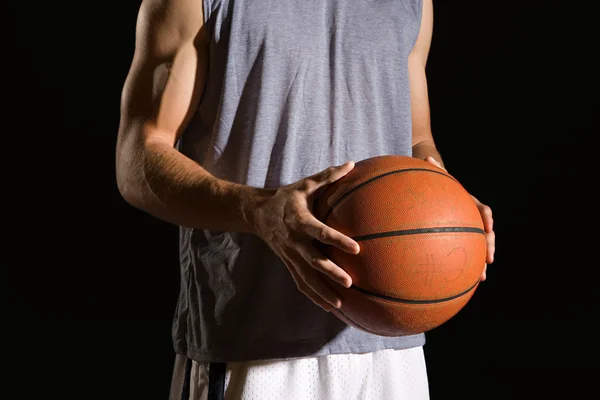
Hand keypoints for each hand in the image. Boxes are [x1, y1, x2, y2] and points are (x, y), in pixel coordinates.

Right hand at [252, 161, 360, 310]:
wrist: (256, 213)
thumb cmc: (286, 197)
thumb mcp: (305, 185)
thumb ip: (328, 177)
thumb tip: (352, 164)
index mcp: (300, 221)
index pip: (321, 232)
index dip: (338, 240)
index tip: (356, 248)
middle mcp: (294, 241)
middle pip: (313, 260)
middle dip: (331, 272)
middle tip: (349, 282)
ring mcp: (289, 255)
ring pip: (306, 277)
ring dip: (322, 292)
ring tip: (340, 305)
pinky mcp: (288, 263)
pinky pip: (300, 283)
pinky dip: (313, 296)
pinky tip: (329, 306)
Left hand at [424, 156, 494, 280]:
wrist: (440, 193)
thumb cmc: (436, 186)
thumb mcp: (435, 179)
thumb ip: (433, 171)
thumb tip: (426, 156)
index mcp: (469, 203)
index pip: (483, 210)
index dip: (486, 219)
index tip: (488, 228)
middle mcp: (473, 217)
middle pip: (487, 233)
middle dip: (489, 246)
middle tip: (489, 259)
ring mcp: (470, 229)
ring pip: (480, 247)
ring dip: (482, 262)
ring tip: (481, 278)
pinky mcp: (463, 240)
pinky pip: (468, 254)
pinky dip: (468, 267)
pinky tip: (464, 283)